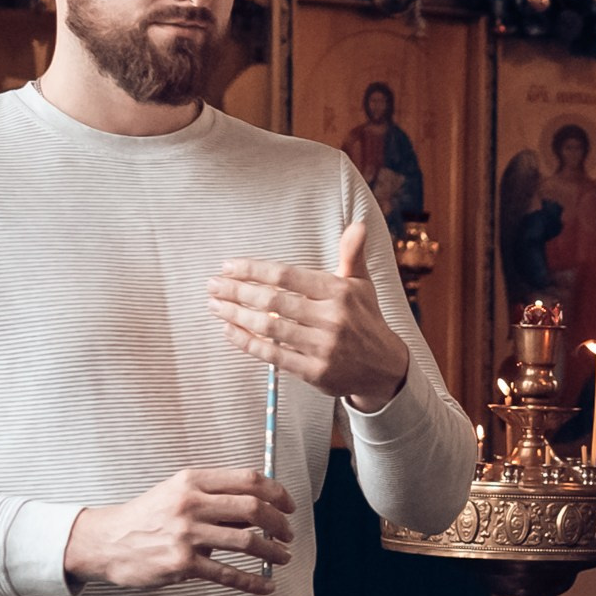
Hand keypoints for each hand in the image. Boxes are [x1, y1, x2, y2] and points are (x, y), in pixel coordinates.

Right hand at [63, 467, 295, 594]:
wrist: (107, 542)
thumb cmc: (148, 517)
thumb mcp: (177, 494)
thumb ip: (216, 499)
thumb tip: (260, 511)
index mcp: (192, 481)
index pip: (248, 480)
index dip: (277, 493)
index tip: (289, 506)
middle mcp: (190, 504)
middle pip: (253, 509)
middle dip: (279, 523)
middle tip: (288, 535)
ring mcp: (187, 534)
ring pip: (247, 542)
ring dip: (273, 552)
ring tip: (282, 557)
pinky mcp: (182, 563)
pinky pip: (228, 574)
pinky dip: (254, 582)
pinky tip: (267, 586)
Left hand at [207, 220, 411, 412]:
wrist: (384, 367)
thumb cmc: (365, 319)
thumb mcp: (361, 284)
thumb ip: (352, 253)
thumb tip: (358, 224)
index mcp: (338, 292)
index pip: (286, 276)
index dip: (253, 270)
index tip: (228, 266)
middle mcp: (331, 318)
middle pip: (272, 301)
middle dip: (236, 291)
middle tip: (212, 285)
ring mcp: (323, 347)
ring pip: (269, 328)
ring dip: (235, 316)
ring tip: (214, 306)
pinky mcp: (315, 371)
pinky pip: (273, 355)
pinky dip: (247, 343)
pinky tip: (229, 331)